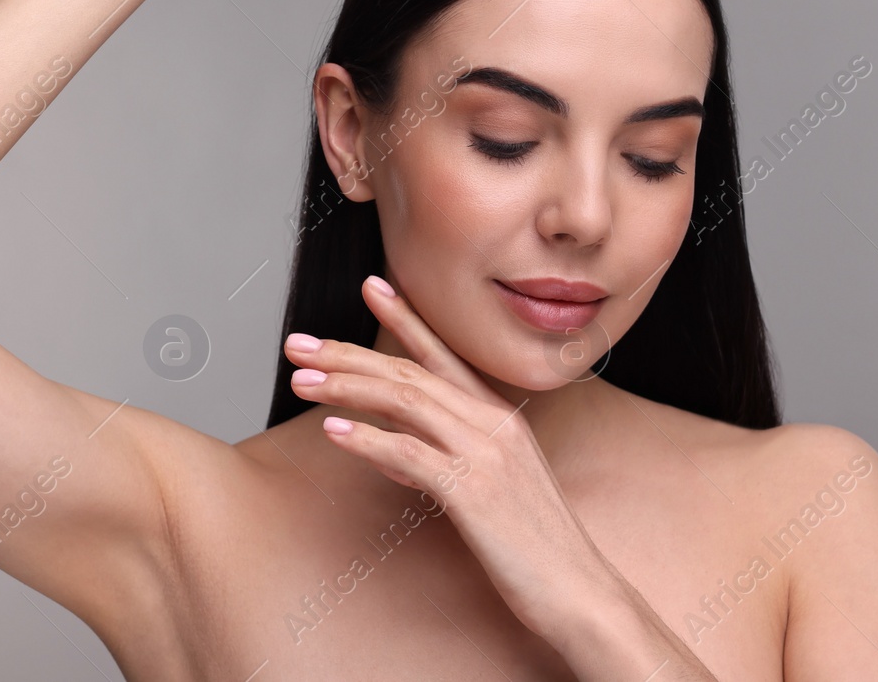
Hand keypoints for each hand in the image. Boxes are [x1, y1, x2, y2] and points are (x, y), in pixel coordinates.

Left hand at [283, 275, 635, 644]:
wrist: (580, 591)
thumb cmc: (534, 545)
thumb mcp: (489, 487)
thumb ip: (442, 458)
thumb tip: (393, 447)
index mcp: (499, 416)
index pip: (442, 353)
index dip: (404, 317)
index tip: (370, 286)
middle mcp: (493, 423)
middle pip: (409, 372)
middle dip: (347, 354)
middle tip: (298, 344)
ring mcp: (485, 453)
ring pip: (404, 401)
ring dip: (346, 387)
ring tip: (302, 381)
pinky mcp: (474, 491)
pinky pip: (410, 454)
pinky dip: (368, 440)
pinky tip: (333, 431)